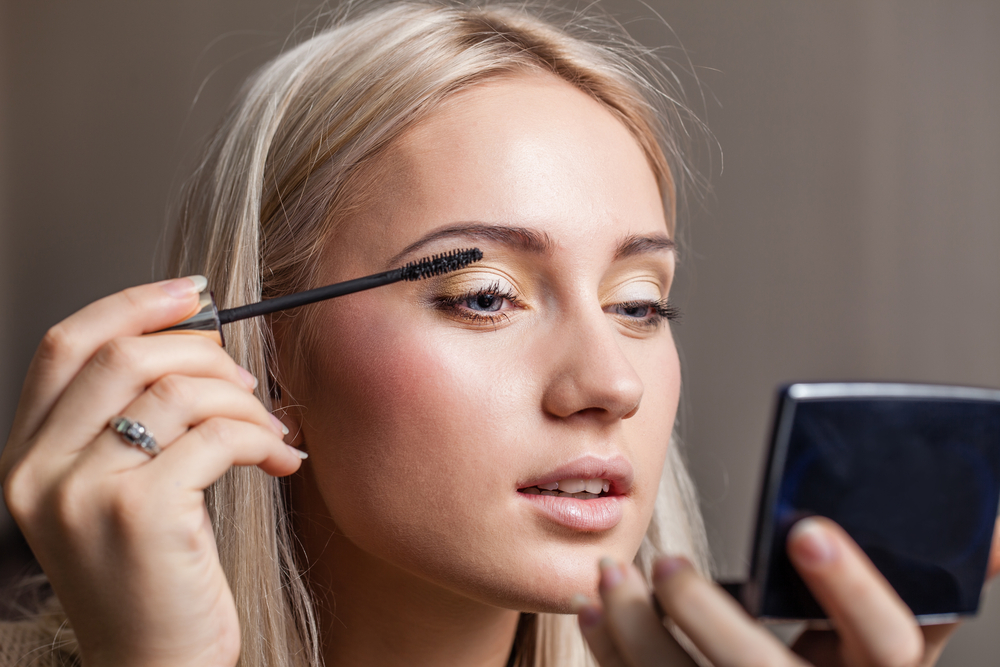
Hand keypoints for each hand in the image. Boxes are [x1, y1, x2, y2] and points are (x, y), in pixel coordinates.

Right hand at [0, 278, 303, 666]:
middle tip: (247, 381)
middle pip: (124, 354)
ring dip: (244, 401)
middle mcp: (38, 472)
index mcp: (27, 459)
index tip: (194, 293)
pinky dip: (262, 436)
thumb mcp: (119, 493)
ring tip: (271, 429)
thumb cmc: (152, 580)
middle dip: (204, 351)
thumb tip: (199, 343)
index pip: (66, 346)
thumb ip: (132, 423)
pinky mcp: (139, 515)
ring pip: (178, 390)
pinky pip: (217, 436)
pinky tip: (281, 459)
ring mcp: (83, 493)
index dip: (133, 304)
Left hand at [577, 516, 999, 666]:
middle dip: (708, 617)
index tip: (804, 528)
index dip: (852, 586)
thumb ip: (917, 594)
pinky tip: (594, 609)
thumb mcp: (886, 642)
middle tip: (664, 562)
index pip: (889, 640)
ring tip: (609, 575)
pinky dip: (614, 652)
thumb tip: (995, 531)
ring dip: (636, 631)